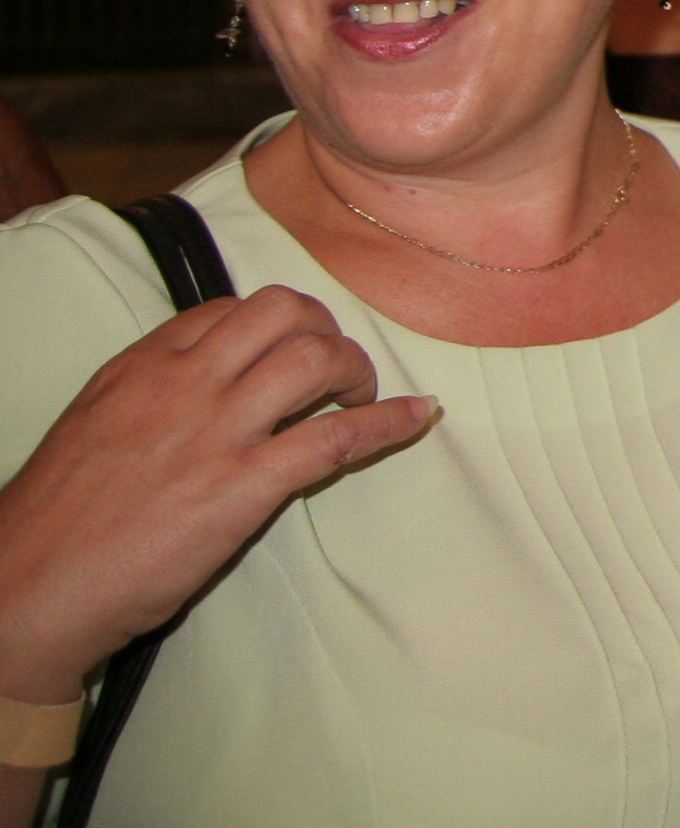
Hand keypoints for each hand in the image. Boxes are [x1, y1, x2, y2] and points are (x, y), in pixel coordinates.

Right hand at [0, 288, 433, 699]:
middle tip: (333, 370)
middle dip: (323, 330)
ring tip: (358, 397)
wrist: (23, 591)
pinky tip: (418, 417)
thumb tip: (197, 383)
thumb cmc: (53, 521)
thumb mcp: (91, 426)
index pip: (228, 309)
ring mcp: (215, 433)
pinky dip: (389, 422)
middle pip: (284, 313)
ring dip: (355, 372)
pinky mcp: (241, 488)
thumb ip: (146, 394)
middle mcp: (182, 385)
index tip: (290, 348)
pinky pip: (336, 438)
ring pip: (316, 359)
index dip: (275, 325)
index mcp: (140, 368)